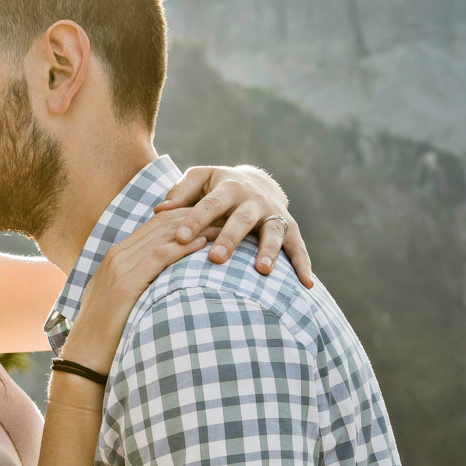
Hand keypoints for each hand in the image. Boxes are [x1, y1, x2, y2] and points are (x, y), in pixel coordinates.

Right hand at [59, 207, 206, 372]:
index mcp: (116, 256)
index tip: (212, 217)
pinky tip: (203, 243)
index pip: (156, 224)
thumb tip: (163, 282)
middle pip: (162, 223)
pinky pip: (159, 256)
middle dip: (196, 215)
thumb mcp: (120, 300)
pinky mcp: (125, 284)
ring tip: (222, 226)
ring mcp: (119, 267)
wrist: (84, 358)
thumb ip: (137, 283)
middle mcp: (117, 256)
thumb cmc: (106, 334)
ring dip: (195, 227)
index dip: (186, 216)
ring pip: (163, 234)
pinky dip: (183, 247)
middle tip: (224, 216)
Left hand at [154, 165, 314, 286]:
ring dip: (268, 251)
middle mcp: (253, 200)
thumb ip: (180, 192)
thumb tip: (158, 210)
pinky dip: (303, 265)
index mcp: (228, 188)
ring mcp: (273, 213)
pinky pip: (298, 247)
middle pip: (241, 220)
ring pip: (272, 232)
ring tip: (262, 271)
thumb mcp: (200, 179)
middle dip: (230, 239)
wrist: (257, 181)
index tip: (182, 238)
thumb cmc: (217, 186)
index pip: (210, 204)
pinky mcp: (289, 227)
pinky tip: (306, 285)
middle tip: (216, 259)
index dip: (196, 220)